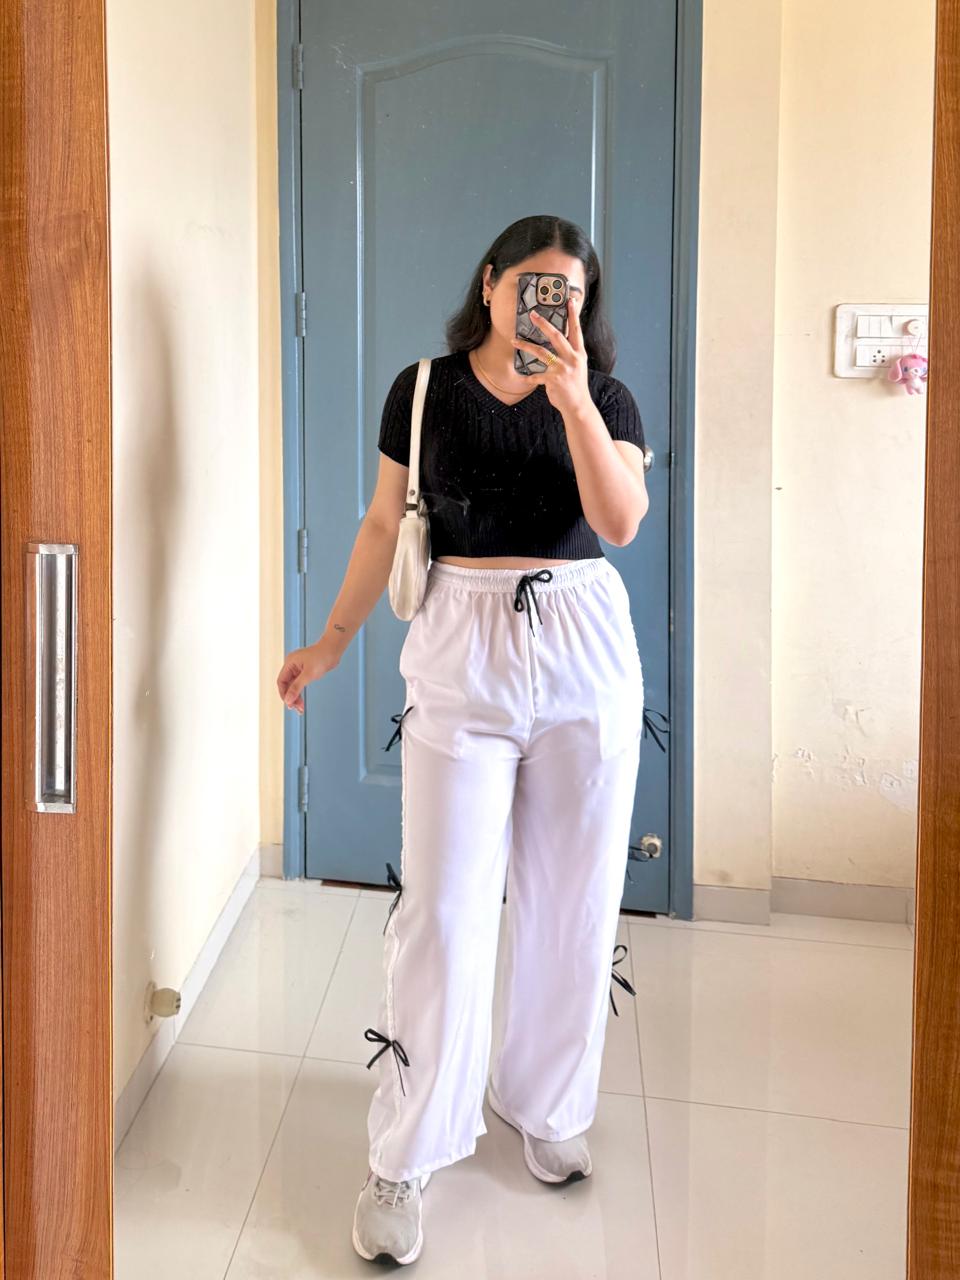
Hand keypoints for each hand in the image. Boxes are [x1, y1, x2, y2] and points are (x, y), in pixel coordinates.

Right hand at [276, 638, 340, 713]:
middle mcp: (292, 665)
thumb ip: (297, 687)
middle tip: (296, 708)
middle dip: (291, 697)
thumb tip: (288, 699)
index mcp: (289, 663)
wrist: (333, 650)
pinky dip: (300, 692)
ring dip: (296, 696)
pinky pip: (299, 683)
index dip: (284, 694)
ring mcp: (298, 668)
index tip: (289, 704)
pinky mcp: (305, 671)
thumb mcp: (308, 674)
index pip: (281, 681)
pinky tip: (302, 700)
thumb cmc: (322, 657)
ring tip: (300, 708)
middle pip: (286, 685)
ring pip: (293, 685)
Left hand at [512, 297, 589, 417]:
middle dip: (543, 323)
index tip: (569, 301)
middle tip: (532, 314)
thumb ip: (570, 353)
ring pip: (541, 352)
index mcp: (579, 353)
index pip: (576, 330)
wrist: (578, 405)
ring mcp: (563, 368)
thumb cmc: (576, 385)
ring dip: (525, 345)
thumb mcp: (578, 366)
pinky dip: (528, 377)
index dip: (573, 315)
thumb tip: (558, 340)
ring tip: (514, 341)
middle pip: (556, 336)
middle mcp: (572, 358)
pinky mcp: (554, 379)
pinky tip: (523, 378)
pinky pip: (536, 375)